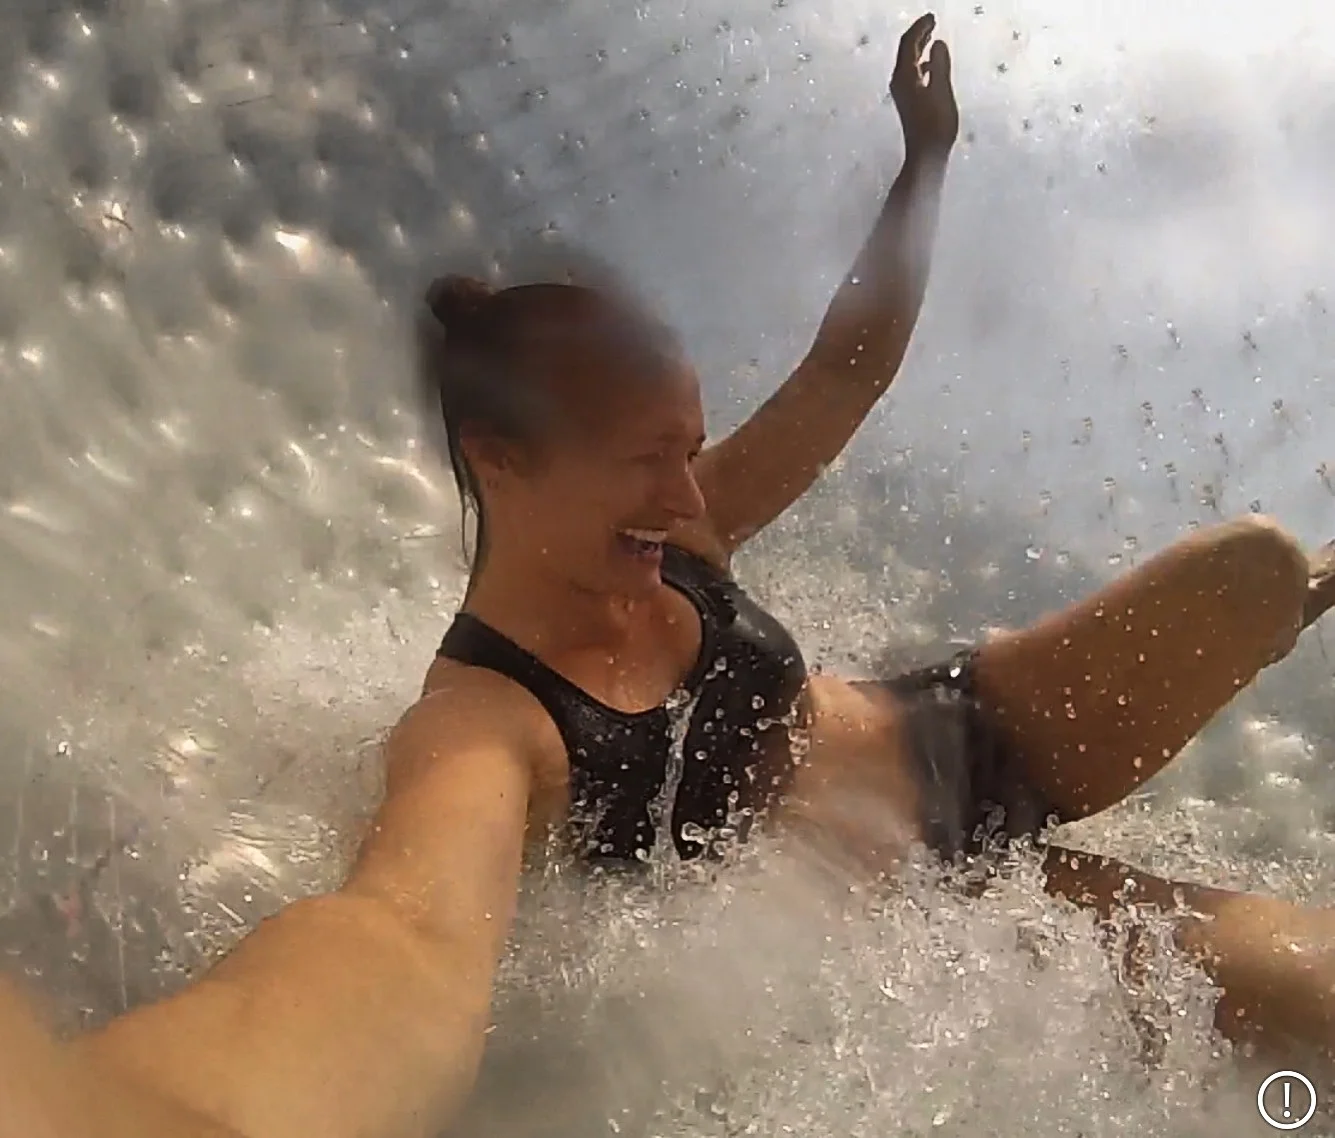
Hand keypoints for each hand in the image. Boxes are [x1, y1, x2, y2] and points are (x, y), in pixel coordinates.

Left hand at [890, 13, 958, 160]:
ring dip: (920, 48)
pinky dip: (922, 63)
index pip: (908, 44)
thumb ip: (939, 65)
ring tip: (933, 37)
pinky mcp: (909, 102)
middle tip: (932, 22)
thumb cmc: (935, 125)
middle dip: (918, 34)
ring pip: (909, 62)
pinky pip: (913, 74)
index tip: (932, 17)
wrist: (925, 155)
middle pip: (906, 51)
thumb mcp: (941, 91)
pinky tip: (931, 65)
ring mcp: (902, 93)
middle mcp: (899, 83)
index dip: (919, 28)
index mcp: (904, 77)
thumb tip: (937, 44)